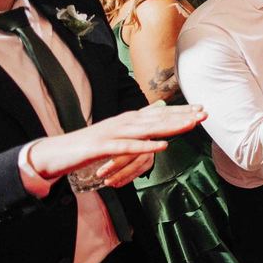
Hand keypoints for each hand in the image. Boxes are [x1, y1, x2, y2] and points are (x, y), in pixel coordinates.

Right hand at [28, 103, 207, 185]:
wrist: (57, 153)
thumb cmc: (90, 145)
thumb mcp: (117, 134)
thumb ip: (137, 126)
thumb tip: (157, 117)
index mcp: (128, 119)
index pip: (159, 113)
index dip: (180, 111)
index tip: (201, 109)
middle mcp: (123, 122)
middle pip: (157, 118)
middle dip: (182, 115)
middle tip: (205, 113)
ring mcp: (113, 134)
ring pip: (147, 129)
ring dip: (170, 127)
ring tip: (191, 125)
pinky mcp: (103, 147)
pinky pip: (127, 147)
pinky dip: (146, 147)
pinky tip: (162, 147)